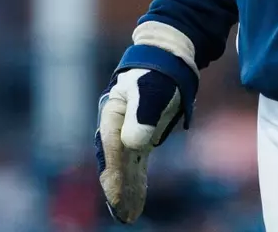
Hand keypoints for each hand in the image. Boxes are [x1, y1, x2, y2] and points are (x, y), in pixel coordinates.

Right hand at [95, 22, 199, 223]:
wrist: (165, 61)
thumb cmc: (157, 73)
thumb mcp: (152, 90)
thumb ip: (142, 114)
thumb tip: (134, 144)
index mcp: (113, 113)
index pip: (112, 148)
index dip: (114, 175)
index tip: (116, 197)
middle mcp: (116, 126)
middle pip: (114, 163)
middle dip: (117, 189)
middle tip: (123, 215)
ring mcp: (126, 132)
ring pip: (124, 167)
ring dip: (124, 191)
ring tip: (127, 216)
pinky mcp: (139, 137)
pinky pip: (134, 165)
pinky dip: (134, 183)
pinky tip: (136, 202)